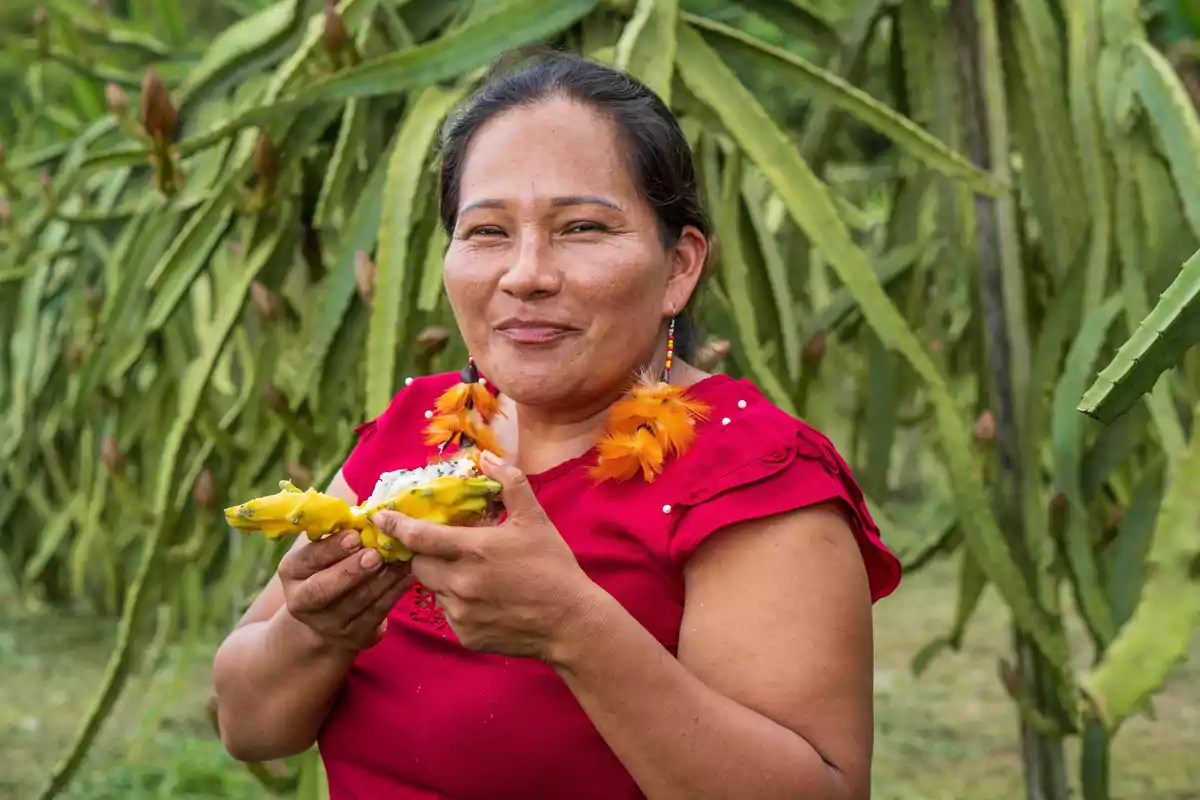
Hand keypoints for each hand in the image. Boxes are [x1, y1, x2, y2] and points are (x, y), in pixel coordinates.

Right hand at [277, 530, 412, 652]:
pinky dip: (395, 593)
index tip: (354, 535)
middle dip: (351, 570)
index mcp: (291, 572)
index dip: (331, 549)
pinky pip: (378, 614)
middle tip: (375, 554)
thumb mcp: (322, 552)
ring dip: (382, 579)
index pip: (307, 560)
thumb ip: (338, 534)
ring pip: (357, 602)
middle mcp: (302, 602)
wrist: (328, 620)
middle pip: (324, 589)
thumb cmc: (330, 568)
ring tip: (401, 559)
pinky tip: (408, 575)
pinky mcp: (355, 638)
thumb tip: (369, 511)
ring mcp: (329, 625)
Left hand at [372, 451, 598, 659]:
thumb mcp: (535, 519)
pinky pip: (448, 614)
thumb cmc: (553, 566)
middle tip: (446, 548)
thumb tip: (487, 458)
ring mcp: (460, 613)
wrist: (570, 622)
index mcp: (473, 550)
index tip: (380, 518)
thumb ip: (509, 484)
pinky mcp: (465, 636)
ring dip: (443, 579)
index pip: (418, 537)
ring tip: (474, 575)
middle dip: (425, 554)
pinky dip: (458, 604)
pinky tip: (485, 599)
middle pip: (418, 565)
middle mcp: (460, 583)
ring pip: (433, 590)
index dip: (395, 526)